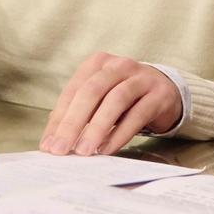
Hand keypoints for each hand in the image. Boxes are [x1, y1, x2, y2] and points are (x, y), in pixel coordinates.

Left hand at [40, 52, 182, 155]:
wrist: (165, 90)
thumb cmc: (124, 96)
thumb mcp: (100, 98)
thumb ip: (78, 112)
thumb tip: (52, 140)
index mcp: (98, 63)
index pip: (74, 90)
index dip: (59, 118)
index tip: (48, 144)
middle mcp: (119, 65)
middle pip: (92, 91)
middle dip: (73, 123)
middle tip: (61, 149)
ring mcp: (142, 77)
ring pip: (115, 100)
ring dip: (97, 128)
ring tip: (84, 151)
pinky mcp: (159, 94)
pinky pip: (138, 114)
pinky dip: (120, 133)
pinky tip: (107, 148)